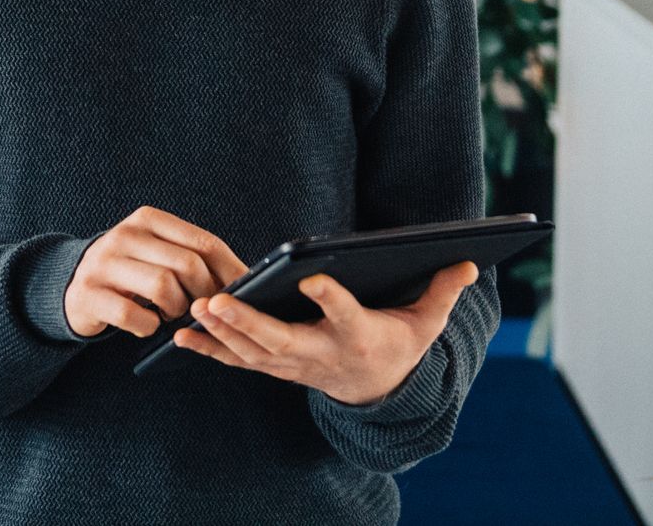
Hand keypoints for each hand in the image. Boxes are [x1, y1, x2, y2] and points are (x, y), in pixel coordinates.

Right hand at [63, 206, 250, 338]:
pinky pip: (133, 315)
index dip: (230, 271)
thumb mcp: (157, 252)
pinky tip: (147, 324)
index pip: (203, 242)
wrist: (73, 284)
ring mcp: (104, 263)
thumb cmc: (131, 271)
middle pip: (187, 265)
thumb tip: (244, 279)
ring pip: (163, 287)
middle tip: (201, 309)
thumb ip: (191, 256)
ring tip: (172, 314)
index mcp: (148, 219)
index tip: (245, 293)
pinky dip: (148, 326)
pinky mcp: (89, 294)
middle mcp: (125, 234)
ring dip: (176, 310)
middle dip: (203, 294)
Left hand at [175, 261, 478, 406]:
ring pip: (253, 351)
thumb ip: (442, 291)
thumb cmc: (398, 344)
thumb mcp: (426, 322)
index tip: (312, 277)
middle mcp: (321, 353)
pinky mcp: (275, 368)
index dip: (330, 298)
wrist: (377, 392)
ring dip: (222, 333)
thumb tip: (470, 261)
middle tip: (219, 300)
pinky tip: (182, 336)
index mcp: (359, 336)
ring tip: (196, 309)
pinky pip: (238, 361)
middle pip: (281, 339)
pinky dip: (210, 350)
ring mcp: (294, 365)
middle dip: (248, 322)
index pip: (344, 314)